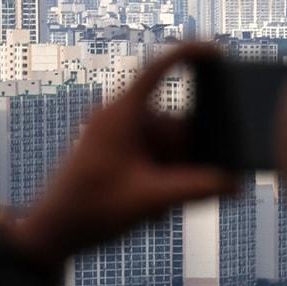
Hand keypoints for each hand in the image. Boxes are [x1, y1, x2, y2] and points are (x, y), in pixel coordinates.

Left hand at [13, 43, 237, 263]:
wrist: (51, 234)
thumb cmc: (89, 210)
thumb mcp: (150, 200)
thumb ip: (197, 189)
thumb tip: (235, 184)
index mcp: (121, 113)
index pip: (159, 68)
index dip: (190, 54)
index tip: (217, 50)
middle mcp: (120, 118)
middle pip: (175, 124)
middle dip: (185, 158)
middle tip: (180, 190)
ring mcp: (118, 136)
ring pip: (168, 145)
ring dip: (173, 175)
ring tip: (158, 207)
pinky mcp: (118, 153)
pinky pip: (154, 157)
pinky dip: (161, 180)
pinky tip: (151, 207)